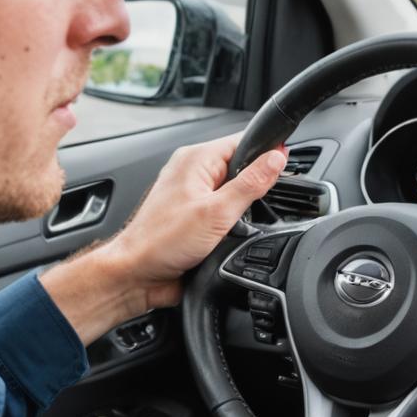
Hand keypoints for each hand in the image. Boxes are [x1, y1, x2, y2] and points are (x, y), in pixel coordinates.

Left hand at [42, 134, 286, 344]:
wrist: (136, 274)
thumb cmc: (161, 242)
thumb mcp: (217, 212)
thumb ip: (251, 184)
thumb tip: (276, 158)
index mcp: (196, 159)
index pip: (243, 141)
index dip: (266, 154)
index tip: (279, 171)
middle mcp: (191, 171)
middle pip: (240, 167)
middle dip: (253, 188)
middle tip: (246, 210)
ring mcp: (190, 192)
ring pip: (233, 191)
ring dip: (240, 209)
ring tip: (230, 226)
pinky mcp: (192, 213)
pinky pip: (222, 209)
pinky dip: (230, 222)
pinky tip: (224, 235)